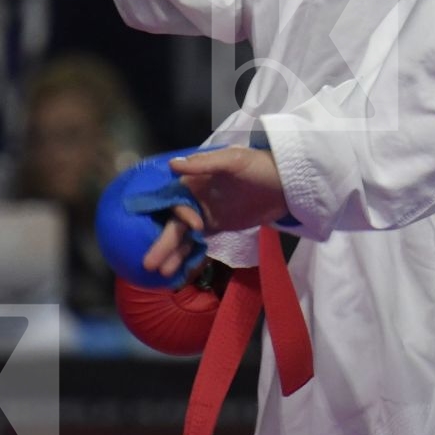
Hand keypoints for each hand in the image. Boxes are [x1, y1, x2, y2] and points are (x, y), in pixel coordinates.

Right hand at [142, 146, 289, 278]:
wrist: (286, 183)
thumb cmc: (259, 166)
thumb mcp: (234, 160)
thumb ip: (205, 164)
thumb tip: (172, 165)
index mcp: (195, 180)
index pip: (176, 200)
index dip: (181, 214)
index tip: (195, 225)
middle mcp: (195, 198)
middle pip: (174, 222)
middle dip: (163, 242)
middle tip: (148, 264)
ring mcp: (206, 214)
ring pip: (183, 236)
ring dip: (173, 254)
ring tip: (161, 274)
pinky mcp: (217, 226)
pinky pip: (197, 242)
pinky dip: (188, 255)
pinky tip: (177, 271)